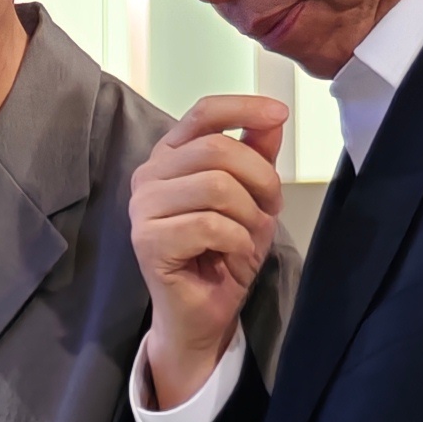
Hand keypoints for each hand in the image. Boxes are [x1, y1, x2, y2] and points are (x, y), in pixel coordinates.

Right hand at [130, 96, 286, 409]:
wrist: (203, 314)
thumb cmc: (223, 253)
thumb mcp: (252, 197)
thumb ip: (257, 155)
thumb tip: (272, 117)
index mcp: (170, 156)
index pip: (203, 113)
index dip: (243, 108)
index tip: (279, 114)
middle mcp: (149, 175)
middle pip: (217, 149)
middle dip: (259, 178)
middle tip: (270, 209)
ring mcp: (143, 208)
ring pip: (216, 186)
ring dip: (249, 214)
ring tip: (249, 236)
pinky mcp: (148, 241)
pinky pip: (209, 225)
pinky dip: (236, 240)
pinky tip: (233, 254)